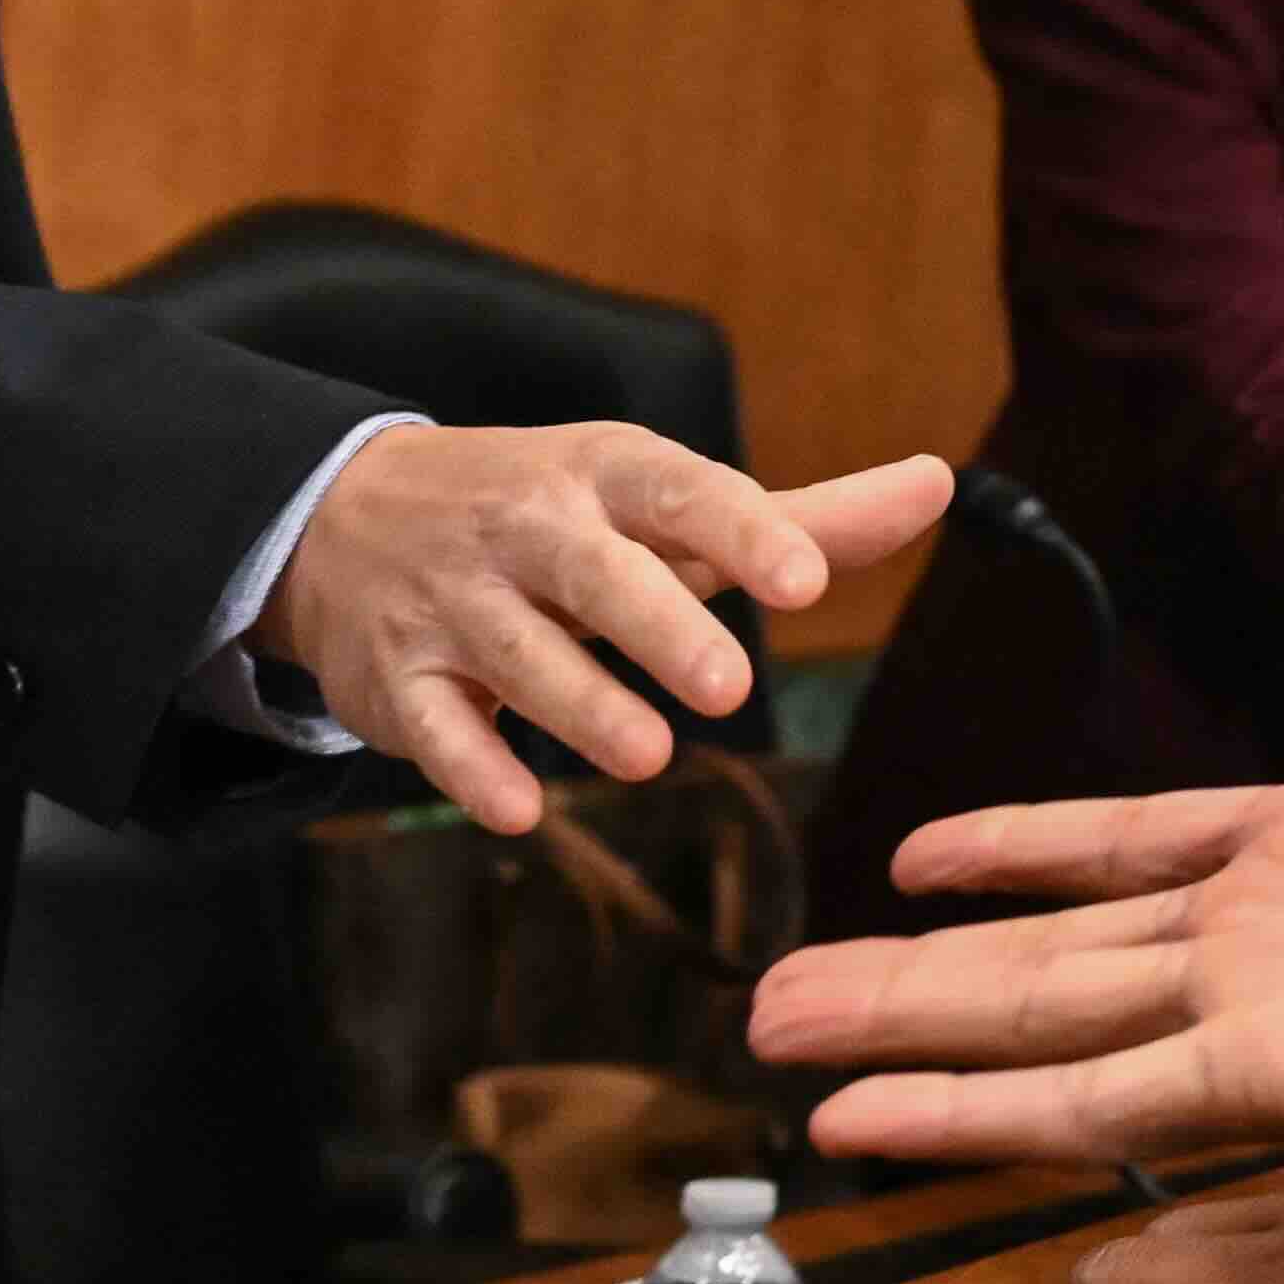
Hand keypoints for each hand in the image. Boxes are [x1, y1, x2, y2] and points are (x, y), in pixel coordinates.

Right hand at [259, 428, 950, 833]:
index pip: (681, 492)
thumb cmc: (555, 520)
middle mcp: (527, 530)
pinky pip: (432, 726)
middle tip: (732, 688)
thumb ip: (802, 518)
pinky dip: (472, 767)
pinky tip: (522, 809)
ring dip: (582, 706)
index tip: (807, 582)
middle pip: (594, 572)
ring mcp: (455, 602)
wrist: (343, 520)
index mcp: (606, 474)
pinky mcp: (398, 677)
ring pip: (518, 655)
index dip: (744, 533)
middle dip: (661, 626)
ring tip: (650, 755)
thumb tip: (939, 485)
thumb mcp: (664, 503)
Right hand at [752, 445, 1283, 1282]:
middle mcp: (1270, 939)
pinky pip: (1097, 1101)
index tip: (922, 855)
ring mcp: (1261, 1014)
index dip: (1029, 852)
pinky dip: (977, 1116)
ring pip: (1042, 1024)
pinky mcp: (1277, 1078)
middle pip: (1049, 953)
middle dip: (914, 973)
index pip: (1135, 848)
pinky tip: (868, 1131)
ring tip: (778, 1046)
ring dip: (908, 1040)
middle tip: (781, 991)